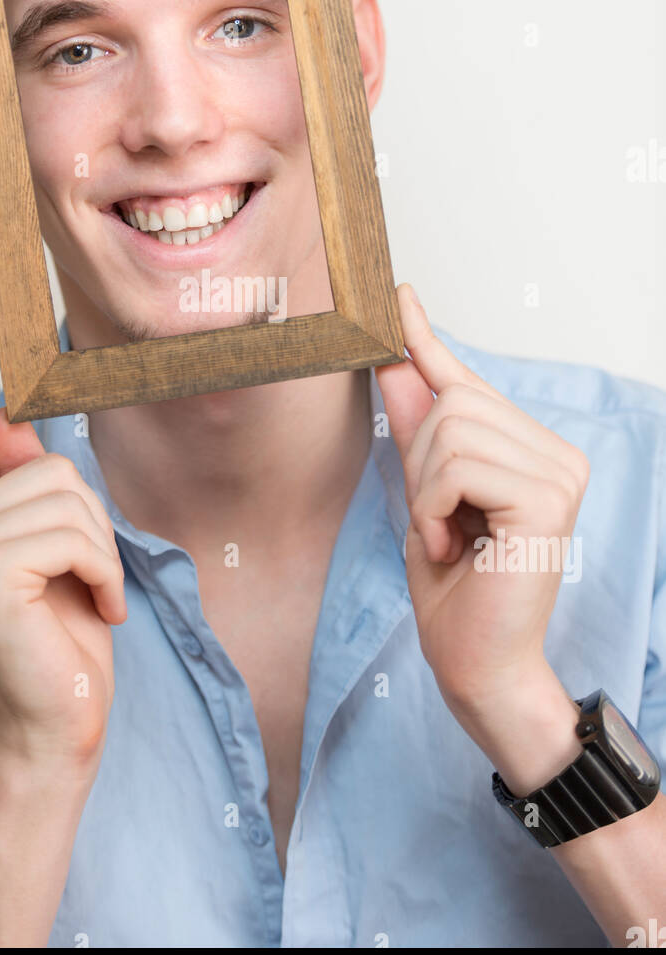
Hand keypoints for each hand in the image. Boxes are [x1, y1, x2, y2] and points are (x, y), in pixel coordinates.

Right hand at [0, 287, 124, 775]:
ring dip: (102, 553)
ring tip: (92, 600)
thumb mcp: (54, 553)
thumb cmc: (61, 639)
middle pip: (48, 463)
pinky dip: (103, 572)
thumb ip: (29, 491)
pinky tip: (95, 611)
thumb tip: (14, 420)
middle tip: (91, 583)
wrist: (58, 724)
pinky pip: (73, 533)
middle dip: (92, 523)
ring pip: (66, 496)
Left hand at [376, 285, 589, 786]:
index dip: (425, 339)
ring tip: (448, 538)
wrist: (475, 662)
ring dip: (426, 491)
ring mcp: (560, 471)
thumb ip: (417, 426)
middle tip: (440, 524)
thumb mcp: (423, 491)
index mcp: (533, 448)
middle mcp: (557, 451)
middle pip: (453, 399)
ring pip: (451, 429)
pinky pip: (458, 466)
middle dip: (422, 463)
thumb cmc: (454, 587)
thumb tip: (394, 357)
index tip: (397, 292)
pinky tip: (455, 546)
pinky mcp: (548, 496)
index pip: (468, 379)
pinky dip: (435, 508)